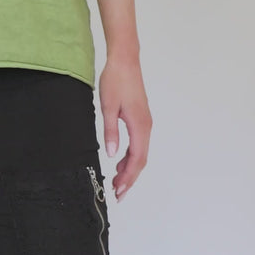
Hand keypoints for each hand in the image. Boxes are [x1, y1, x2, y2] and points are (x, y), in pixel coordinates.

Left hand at [98, 55, 150, 199]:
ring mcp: (145, 123)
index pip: (137, 159)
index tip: (118, 190)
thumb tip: (111, 155)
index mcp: (140, 126)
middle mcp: (146, 126)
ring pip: (140, 153)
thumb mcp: (108, 107)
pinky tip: (119, 162)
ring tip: (116, 182)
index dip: (128, 177)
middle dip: (130, 178)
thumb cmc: (116, 81)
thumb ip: (110, 132)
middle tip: (117, 193)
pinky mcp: (141, 119)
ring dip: (129, 169)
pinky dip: (130, 157)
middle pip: (141, 160)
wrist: (125, 61)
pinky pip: (138, 144)